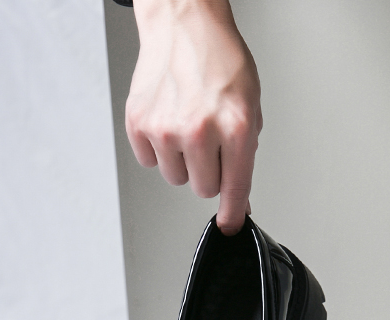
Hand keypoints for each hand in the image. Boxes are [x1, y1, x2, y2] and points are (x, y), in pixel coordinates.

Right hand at [125, 0, 261, 234]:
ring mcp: (166, 128)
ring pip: (177, 178)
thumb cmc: (221, 62)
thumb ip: (245, 154)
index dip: (233, 212)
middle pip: (203, 188)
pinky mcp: (139, 123)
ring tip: (189, 127)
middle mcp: (200, 131)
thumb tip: (239, 197)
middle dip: (209, 172)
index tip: (230, 225)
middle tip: (210, 143)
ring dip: (184, 161)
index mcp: (235, 129)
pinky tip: (169, 122)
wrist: (185, 24)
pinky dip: (160, 148)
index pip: (235, 188)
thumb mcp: (250, 107)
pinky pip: (151, 161)